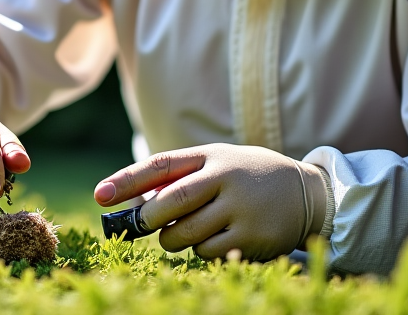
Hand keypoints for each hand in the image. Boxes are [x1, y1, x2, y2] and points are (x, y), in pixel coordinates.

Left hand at [93, 143, 326, 259]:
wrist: (307, 192)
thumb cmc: (247, 177)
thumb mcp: (217, 164)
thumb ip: (180, 178)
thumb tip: (134, 203)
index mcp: (211, 156)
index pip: (162, 165)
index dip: (127, 180)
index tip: (100, 195)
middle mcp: (226, 178)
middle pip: (170, 203)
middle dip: (147, 219)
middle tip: (141, 225)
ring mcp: (240, 209)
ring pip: (184, 235)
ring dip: (174, 239)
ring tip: (188, 230)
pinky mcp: (251, 237)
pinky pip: (206, 252)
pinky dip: (201, 251)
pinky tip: (218, 238)